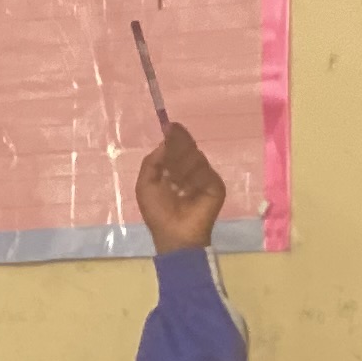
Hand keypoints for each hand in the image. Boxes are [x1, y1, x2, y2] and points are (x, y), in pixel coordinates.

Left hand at [135, 122, 224, 251]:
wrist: (174, 234)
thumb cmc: (158, 212)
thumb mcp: (145, 185)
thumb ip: (151, 162)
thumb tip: (164, 141)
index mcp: (174, 169)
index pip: (177, 147)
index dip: (174, 137)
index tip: (170, 126)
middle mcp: (191, 170)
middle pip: (188, 148)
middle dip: (179, 146)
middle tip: (173, 141)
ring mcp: (205, 177)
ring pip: (196, 157)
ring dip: (182, 166)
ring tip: (175, 184)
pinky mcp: (216, 186)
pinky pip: (205, 171)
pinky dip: (193, 176)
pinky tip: (186, 189)